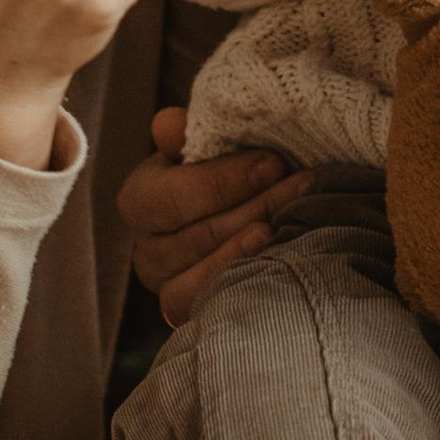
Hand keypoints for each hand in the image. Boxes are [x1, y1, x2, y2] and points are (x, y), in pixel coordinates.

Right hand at [118, 105, 313, 323]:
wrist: (250, 215)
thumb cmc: (230, 173)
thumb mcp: (212, 147)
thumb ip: (189, 134)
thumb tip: (168, 124)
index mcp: (141, 199)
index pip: (169, 196)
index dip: (221, 181)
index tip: (274, 163)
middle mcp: (146, 248)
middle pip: (193, 236)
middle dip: (252, 206)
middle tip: (299, 186)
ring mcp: (166, 286)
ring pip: (199, 274)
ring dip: (250, 246)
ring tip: (288, 223)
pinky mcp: (188, 314)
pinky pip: (207, 304)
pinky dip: (241, 278)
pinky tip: (274, 258)